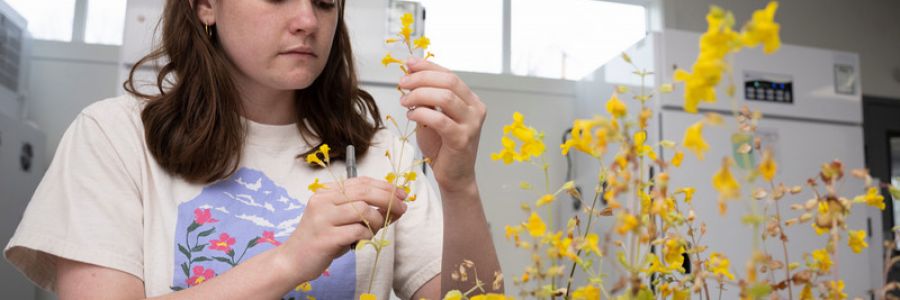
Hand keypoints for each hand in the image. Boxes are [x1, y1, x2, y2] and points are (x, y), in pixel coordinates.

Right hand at [280, 177, 407, 281]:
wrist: (293, 260)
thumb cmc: (321, 239)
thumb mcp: (339, 219)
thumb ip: (362, 210)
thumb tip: (395, 205)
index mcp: (326, 193)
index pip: (361, 181)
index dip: (385, 186)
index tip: (401, 193)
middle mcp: (323, 201)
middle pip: (365, 192)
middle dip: (389, 199)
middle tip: (402, 208)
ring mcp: (323, 219)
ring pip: (364, 210)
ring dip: (377, 220)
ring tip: (374, 229)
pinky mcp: (326, 238)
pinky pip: (358, 231)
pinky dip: (367, 235)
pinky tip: (363, 239)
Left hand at [399, 58, 486, 191]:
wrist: (454, 176)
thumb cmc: (443, 147)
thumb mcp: (433, 116)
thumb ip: (426, 97)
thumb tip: (410, 74)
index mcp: (471, 99)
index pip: (449, 74)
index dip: (428, 66)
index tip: (409, 63)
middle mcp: (476, 108)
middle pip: (448, 81)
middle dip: (421, 78)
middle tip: (402, 83)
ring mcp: (472, 124)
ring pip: (445, 97)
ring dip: (419, 95)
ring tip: (405, 101)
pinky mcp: (462, 139)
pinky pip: (439, 119)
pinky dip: (421, 113)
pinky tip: (411, 115)